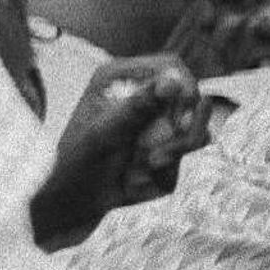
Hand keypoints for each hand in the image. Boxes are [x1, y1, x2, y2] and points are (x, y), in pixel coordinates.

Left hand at [30, 54, 217, 250]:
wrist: (72, 203)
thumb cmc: (76, 163)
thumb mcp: (104, 133)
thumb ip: (139, 107)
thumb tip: (173, 81)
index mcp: (121, 78)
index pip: (172, 67)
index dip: (184, 87)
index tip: (181, 116)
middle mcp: (143, 95)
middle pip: (192, 97)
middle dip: (183, 129)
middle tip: (158, 157)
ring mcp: (158, 121)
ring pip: (197, 127)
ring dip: (175, 150)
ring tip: (146, 165)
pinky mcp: (167, 147)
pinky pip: (188, 152)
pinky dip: (167, 170)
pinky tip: (139, 178)